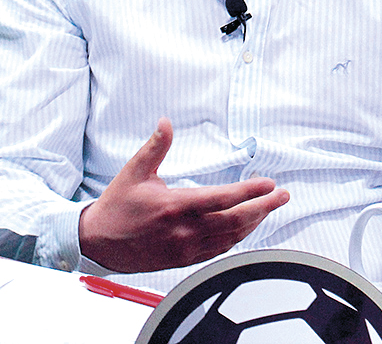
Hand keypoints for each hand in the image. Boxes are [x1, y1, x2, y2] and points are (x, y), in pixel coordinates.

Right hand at [78, 118, 288, 272]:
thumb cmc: (117, 206)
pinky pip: (219, 249)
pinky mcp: (184, 259)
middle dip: (263, 208)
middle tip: (282, 196)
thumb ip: (155, 147)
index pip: (222, 199)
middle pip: (235, 221)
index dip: (250, 192)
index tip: (269, 184)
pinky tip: (246, 227)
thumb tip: (165, 122)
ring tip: (270, 208)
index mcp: (175, 206)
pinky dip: (237, 237)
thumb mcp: (134, 172)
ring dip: (254, 223)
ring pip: (231, 237)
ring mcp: (186, 248)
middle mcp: (184, 230)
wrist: (99, 243)